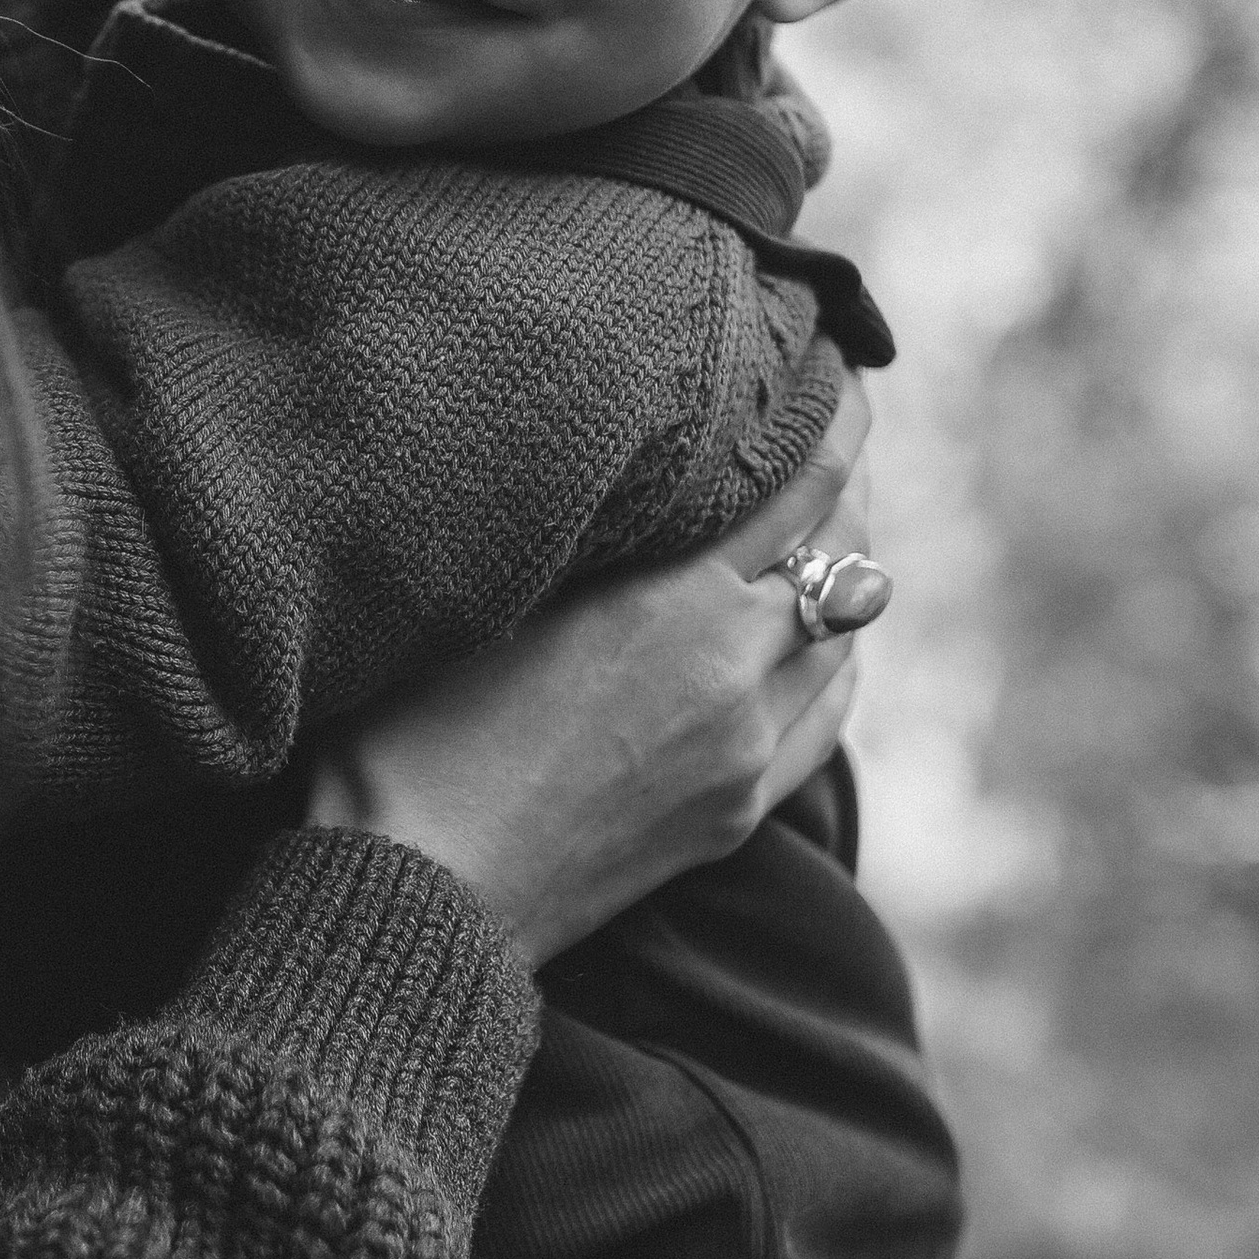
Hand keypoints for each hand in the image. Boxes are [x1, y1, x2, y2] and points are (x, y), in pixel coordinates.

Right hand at [305, 379, 875, 962]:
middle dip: (843, 487)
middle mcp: (735, 669)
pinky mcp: (736, 814)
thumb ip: (592, 533)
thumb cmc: (415, 729)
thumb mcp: (494, 594)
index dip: (837, 417)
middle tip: (827, 439)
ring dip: (840, 576)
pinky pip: (828, 715)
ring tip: (817, 536)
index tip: (841, 371)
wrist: (419, 888)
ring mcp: (746, 749)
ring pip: (844, 635)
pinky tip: (815, 642)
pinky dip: (833, 661)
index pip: (806, 479)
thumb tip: (642, 467)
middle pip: (842, 551)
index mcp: (677, 599)